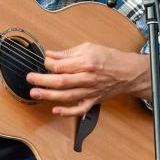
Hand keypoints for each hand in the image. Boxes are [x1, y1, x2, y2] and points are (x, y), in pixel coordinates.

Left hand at [26, 42, 153, 116]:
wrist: (128, 73)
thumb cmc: (110, 58)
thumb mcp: (89, 48)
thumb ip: (68, 53)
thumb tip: (50, 55)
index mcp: (87, 62)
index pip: (63, 65)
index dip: (49, 64)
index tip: (42, 62)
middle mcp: (88, 78)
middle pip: (62, 81)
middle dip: (43, 80)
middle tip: (30, 79)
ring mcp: (90, 91)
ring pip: (67, 95)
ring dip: (49, 96)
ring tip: (35, 93)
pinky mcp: (93, 100)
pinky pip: (79, 109)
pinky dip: (67, 112)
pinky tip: (55, 110)